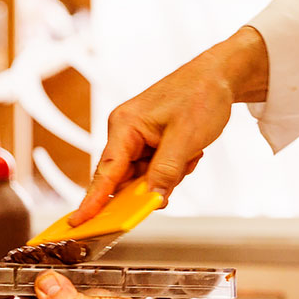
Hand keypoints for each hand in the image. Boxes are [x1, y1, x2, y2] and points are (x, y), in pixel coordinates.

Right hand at [69, 27, 268, 224]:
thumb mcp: (186, 138)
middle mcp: (126, 132)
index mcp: (125, 126)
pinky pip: (157, 169)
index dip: (92, 200)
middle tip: (177, 172)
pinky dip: (175, 167)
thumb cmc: (200, 95)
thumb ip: (166, 171)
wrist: (220, 76)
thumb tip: (152, 200)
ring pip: (145, 176)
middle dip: (151, 184)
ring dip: (169, 174)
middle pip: (125, 178)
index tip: (78, 223)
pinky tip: (191, 151)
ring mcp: (138, 137)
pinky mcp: (151, 141)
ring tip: (191, 153)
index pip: (105, 171)